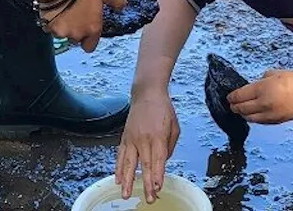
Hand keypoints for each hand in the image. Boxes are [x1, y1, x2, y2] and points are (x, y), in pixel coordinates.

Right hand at [43, 0, 125, 51]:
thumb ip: (117, 0)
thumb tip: (122, 7)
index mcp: (93, 29)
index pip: (91, 46)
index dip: (89, 39)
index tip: (87, 27)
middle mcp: (78, 34)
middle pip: (76, 39)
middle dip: (75, 30)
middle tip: (75, 14)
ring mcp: (62, 32)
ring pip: (63, 34)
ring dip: (63, 26)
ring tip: (64, 9)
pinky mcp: (48, 27)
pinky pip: (49, 28)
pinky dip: (51, 21)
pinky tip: (53, 9)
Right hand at [115, 87, 180, 203]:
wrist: (147, 94)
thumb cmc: (163, 110)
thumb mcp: (175, 127)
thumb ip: (169, 147)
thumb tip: (162, 162)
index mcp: (158, 136)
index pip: (158, 160)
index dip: (157, 175)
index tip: (157, 188)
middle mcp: (143, 138)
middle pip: (144, 165)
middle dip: (146, 184)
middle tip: (148, 199)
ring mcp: (132, 138)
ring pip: (129, 163)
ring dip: (128, 180)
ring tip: (125, 194)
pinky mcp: (125, 137)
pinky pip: (121, 156)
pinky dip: (119, 169)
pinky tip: (118, 180)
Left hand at [228, 69, 292, 123]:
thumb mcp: (274, 74)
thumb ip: (261, 81)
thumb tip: (252, 88)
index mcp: (262, 88)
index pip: (240, 95)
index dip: (232, 97)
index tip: (229, 97)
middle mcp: (264, 102)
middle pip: (242, 108)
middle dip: (234, 107)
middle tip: (231, 105)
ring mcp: (270, 114)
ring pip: (250, 118)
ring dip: (243, 114)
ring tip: (240, 110)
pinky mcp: (276, 121)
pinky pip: (260, 121)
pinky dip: (254, 118)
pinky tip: (252, 114)